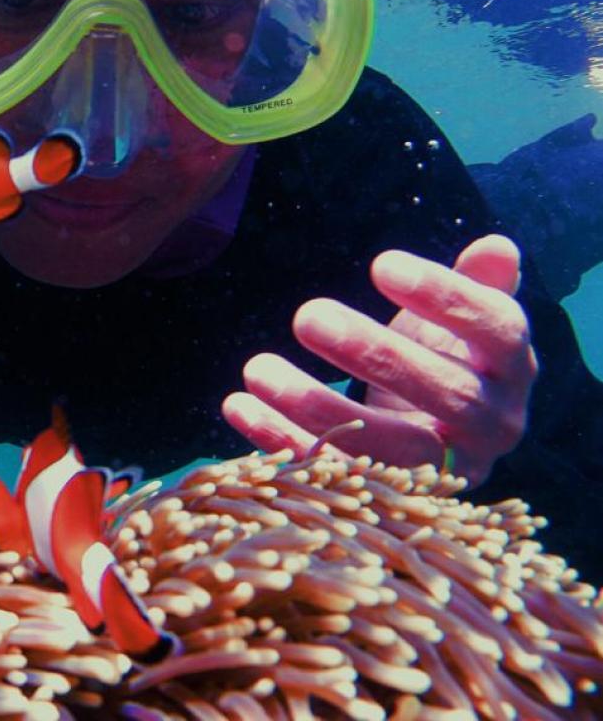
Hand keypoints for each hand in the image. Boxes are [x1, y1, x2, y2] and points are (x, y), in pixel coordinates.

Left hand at [222, 235, 536, 486]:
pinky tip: (237, 406)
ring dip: (316, 408)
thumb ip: (480, 282)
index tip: (381, 264)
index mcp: (512, 368)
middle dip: (373, 355)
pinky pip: (335, 473)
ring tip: (255, 368)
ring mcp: (448, 472)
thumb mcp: (465, 318)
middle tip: (306, 316)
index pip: (494, 330)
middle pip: (442, 392)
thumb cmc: (449, 356)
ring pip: (386, 447)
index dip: (443, 297)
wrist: (448, 437)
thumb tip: (495, 246)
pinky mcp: (392, 503)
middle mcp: (493, 424)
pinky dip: (282, 443)